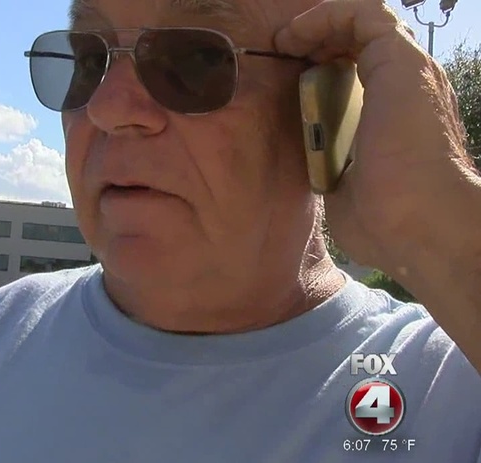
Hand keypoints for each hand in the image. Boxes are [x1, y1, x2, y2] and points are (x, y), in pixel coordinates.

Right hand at [274, 0, 479, 276]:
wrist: (408, 222)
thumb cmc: (408, 146)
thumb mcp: (403, 71)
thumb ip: (377, 34)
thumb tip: (338, 26)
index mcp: (400, 71)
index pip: (359, 25)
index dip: (322, 21)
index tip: (288, 38)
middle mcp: (379, 97)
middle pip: (338, 55)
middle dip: (307, 46)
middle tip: (277, 55)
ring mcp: (356, 132)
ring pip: (321, 94)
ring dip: (297, 85)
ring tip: (274, 85)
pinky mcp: (336, 165)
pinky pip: (310, 136)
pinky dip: (294, 124)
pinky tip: (280, 123)